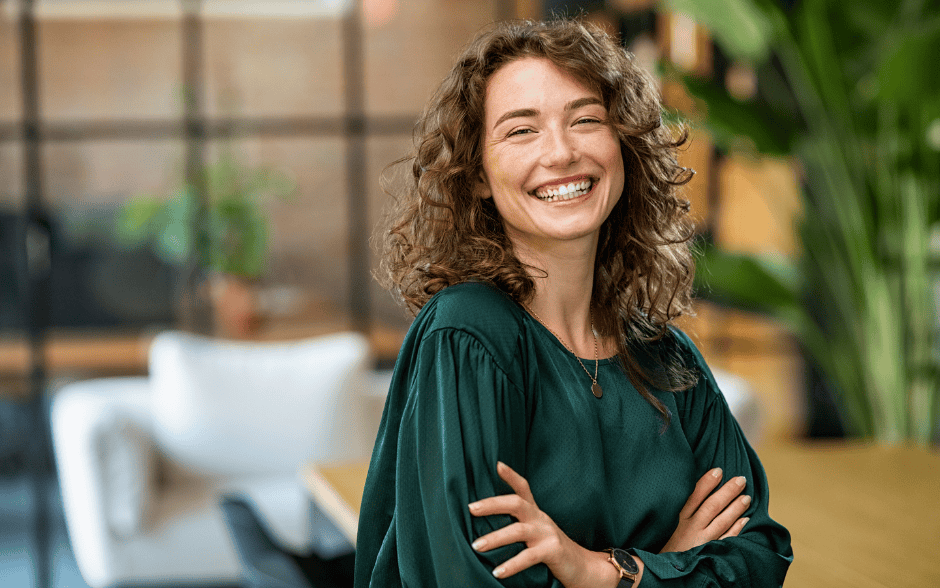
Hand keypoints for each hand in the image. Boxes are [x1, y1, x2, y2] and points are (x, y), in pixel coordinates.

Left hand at [468, 462, 595, 585]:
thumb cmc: (551, 548)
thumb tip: (486, 521)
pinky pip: (528, 557)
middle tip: (471, 508)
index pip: (523, 488)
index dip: (511, 475)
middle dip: (492, 504)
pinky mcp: (553, 551)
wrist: (583, 567)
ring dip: (495, 538)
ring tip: (476, 546)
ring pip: (518, 531)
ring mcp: (547, 533)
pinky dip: (511, 565)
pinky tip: (497, 572)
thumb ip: (518, 523)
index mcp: (535, 512)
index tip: (497, 464)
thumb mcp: (536, 530)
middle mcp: (541, 518)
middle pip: (516, 503)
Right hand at [660, 468, 750, 552]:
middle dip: (728, 491)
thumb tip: (693, 487)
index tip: (719, 471)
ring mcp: (702, 540)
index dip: (707, 482)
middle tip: (741, 480)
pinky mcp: (709, 552)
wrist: (665, 569)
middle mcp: (691, 527)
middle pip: (712, 506)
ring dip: (736, 508)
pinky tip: (745, 520)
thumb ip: (679, 507)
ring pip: (722, 521)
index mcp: (679, 517)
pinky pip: (726, 539)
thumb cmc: (666, 542)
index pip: (695, 495)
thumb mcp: (667, 522)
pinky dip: (736, 529)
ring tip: (747, 497)